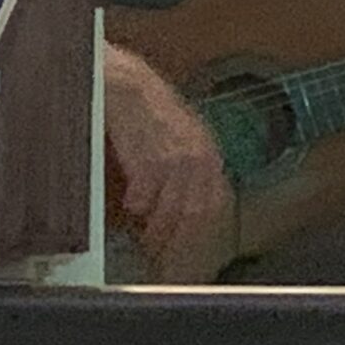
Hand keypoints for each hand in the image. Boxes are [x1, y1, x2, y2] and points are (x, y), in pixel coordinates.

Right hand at [105, 46, 235, 276]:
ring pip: (173, 210)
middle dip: (181, 240)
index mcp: (210, 156)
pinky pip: (145, 196)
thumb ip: (187, 170)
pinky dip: (139, 206)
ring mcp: (177, 161)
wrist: (128, 86)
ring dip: (158, 231)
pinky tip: (131, 209)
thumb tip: (180, 205)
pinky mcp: (150, 160)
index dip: (204, 232)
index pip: (216, 204)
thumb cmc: (150, 113)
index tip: (191, 251)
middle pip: (197, 214)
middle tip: (165, 258)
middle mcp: (200, 160)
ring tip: (147, 243)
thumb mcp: (179, 140)